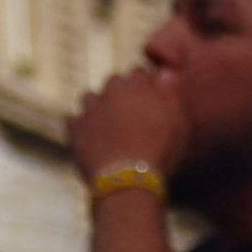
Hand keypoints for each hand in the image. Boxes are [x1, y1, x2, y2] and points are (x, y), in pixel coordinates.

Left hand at [67, 63, 187, 188]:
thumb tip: (165, 72)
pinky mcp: (74, 128)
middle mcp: (110, 89)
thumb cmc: (158, 151)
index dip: (145, 87)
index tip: (149, 101)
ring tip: (109, 128)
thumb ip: (171, 93)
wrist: (126, 179)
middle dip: (121, 94)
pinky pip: (74, 121)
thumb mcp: (177, 122)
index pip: (139, 74)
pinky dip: (81, 127)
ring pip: (91, 98)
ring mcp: (89, 108)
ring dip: (99, 107)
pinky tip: (92, 141)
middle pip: (114, 83)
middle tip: (130, 116)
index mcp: (136, 84)